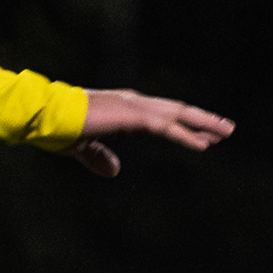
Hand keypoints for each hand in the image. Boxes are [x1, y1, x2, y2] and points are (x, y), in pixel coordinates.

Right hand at [69, 88, 232, 178]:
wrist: (46, 116)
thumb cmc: (58, 129)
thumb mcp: (82, 147)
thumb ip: (99, 156)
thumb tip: (114, 170)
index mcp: (121, 108)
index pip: (160, 115)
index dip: (181, 124)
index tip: (200, 135)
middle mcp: (132, 102)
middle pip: (175, 110)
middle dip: (201, 120)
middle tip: (225, 129)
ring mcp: (134, 107)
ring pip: (178, 114)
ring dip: (203, 123)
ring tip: (226, 131)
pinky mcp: (133, 116)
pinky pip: (167, 127)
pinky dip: (186, 135)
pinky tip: (203, 144)